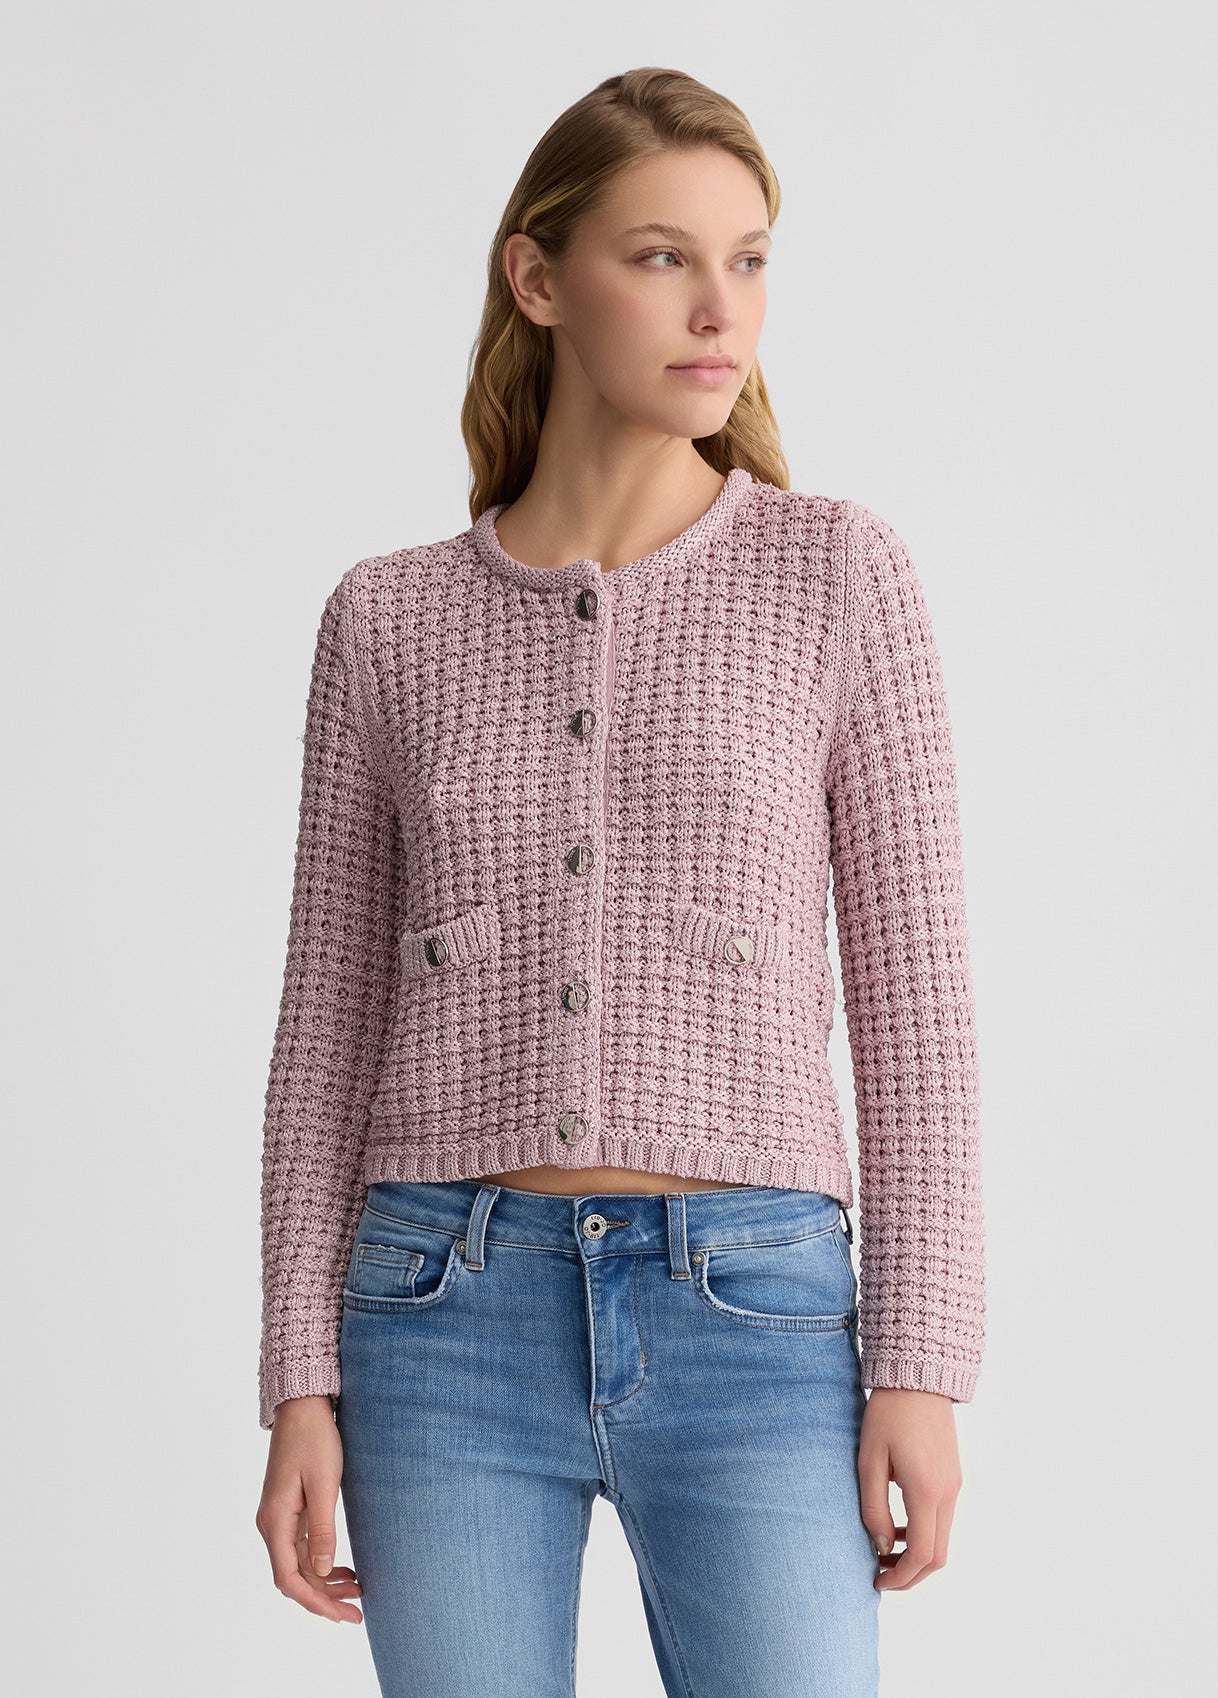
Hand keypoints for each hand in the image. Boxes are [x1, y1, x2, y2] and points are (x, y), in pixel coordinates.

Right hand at [254, 1395, 363, 1623]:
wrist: (302, 1406)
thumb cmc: (314, 1440)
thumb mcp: (324, 1484)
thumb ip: (323, 1529)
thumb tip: (323, 1571)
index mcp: (275, 1521)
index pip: (290, 1579)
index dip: (315, 1602)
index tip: (343, 1616)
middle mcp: (272, 1524)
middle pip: (294, 1577)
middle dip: (324, 1598)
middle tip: (357, 1613)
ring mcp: (279, 1518)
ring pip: (300, 1564)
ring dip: (325, 1581)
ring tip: (358, 1592)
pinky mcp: (289, 1510)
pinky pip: (303, 1548)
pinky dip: (323, 1562)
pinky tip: (344, 1568)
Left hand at [858, 1387, 962, 1591]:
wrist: (918, 1377)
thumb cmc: (887, 1414)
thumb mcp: (869, 1460)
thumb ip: (873, 1508)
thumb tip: (882, 1547)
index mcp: (926, 1491)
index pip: (922, 1554)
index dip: (900, 1577)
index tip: (877, 1580)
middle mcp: (948, 1493)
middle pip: (938, 1556)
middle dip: (910, 1574)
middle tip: (880, 1575)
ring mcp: (954, 1485)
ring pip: (942, 1539)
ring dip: (916, 1555)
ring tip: (883, 1551)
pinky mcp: (953, 1477)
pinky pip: (943, 1519)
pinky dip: (924, 1533)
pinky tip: (898, 1526)